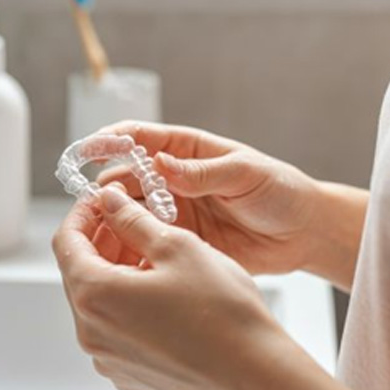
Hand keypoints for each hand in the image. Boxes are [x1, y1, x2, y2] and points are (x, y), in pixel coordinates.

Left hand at [53, 186, 389, 389]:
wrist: (257, 380)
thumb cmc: (222, 314)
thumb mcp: (176, 247)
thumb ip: (133, 220)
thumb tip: (109, 202)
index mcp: (94, 296)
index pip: (67, 242)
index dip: (82, 214)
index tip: (101, 201)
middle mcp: (91, 333)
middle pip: (80, 272)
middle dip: (102, 241)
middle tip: (132, 220)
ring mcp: (108, 359)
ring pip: (99, 301)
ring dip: (116, 271)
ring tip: (153, 255)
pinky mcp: (129, 375)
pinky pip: (115, 329)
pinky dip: (127, 303)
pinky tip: (161, 292)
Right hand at [97, 121, 322, 275]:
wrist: (301, 234)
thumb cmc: (279, 191)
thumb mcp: (244, 174)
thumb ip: (202, 172)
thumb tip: (160, 163)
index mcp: (187, 151)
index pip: (140, 138)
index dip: (112, 140)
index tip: (88, 148)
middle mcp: (173, 179)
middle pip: (126, 177)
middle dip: (107, 187)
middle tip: (96, 203)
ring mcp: (173, 210)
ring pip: (130, 211)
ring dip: (115, 217)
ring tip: (105, 229)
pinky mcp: (178, 240)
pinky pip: (146, 239)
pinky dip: (131, 243)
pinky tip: (123, 251)